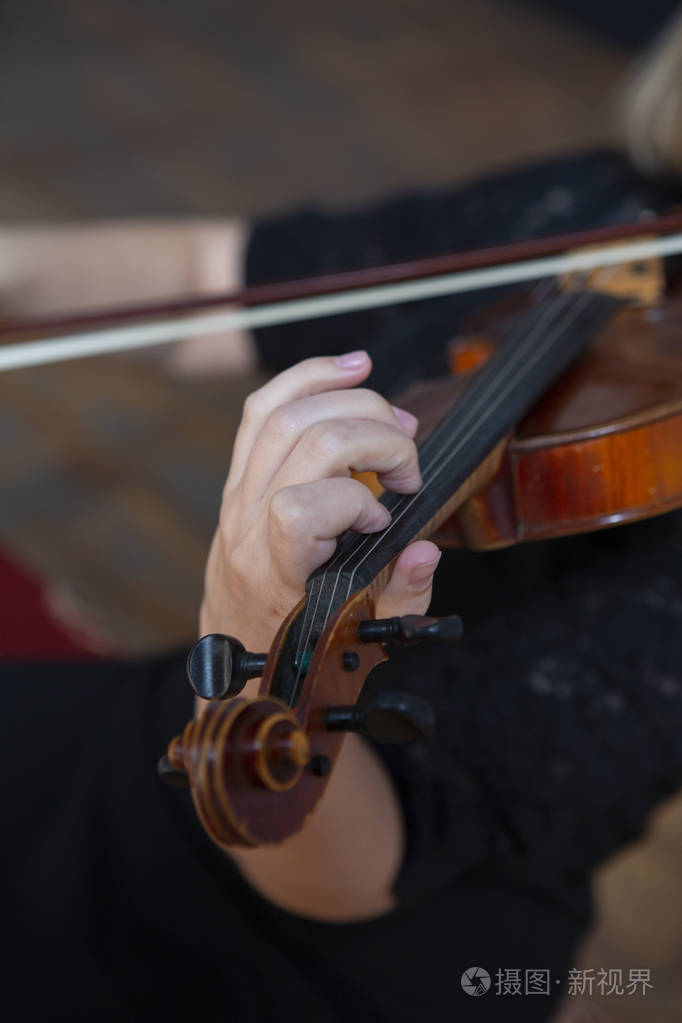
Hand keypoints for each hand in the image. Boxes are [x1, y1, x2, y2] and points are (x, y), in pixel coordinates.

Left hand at [200, 350, 440, 671]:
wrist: (239, 645)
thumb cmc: (300, 643)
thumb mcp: (363, 637)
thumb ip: (401, 597)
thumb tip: (424, 549)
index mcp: (277, 573)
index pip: (298, 510)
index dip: (353, 501)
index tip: (383, 521)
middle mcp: (248, 526)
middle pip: (306, 442)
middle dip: (376, 437)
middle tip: (409, 467)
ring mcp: (238, 495)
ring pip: (282, 413)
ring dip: (351, 401)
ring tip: (396, 420)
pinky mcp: (238, 476)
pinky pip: (262, 408)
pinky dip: (308, 379)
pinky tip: (351, 371)